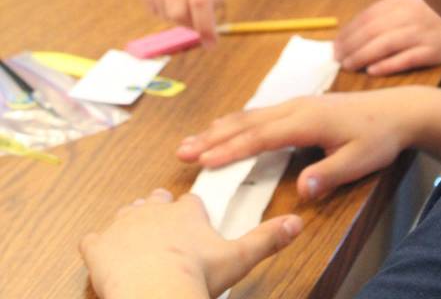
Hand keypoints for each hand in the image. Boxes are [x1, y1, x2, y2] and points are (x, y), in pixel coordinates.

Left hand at [80, 188, 301, 298]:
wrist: (155, 295)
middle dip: (159, 214)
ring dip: (129, 229)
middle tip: (164, 238)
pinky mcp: (98, 245)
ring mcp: (123, 225)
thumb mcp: (239, 258)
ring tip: (136, 249)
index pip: (189, 203)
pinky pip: (93, 241)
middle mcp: (154, 209)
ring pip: (125, 216)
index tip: (192, 228)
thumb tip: (297, 223)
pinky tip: (103, 262)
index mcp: (186, 211)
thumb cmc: (195, 276)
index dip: (190, 216)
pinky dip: (97, 250)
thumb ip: (268, 238)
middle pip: (156, 201)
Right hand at [136, 0, 233, 43]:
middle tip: (202, 22)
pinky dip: (165, 8)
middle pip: (177, 11)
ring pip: (163, 11)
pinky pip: (151, 5)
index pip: (199, 1)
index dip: (205, 27)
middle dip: (191, 25)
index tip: (212, 45)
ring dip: (179, 16)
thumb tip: (201, 25)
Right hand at [177, 89, 424, 199]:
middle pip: (247, 123)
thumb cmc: (378, 136)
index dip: (230, 150)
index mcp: (306, 120)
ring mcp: (297, 104)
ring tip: (193, 140)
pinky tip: (226, 126)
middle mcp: (296, 107)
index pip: (260, 137)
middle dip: (213, 137)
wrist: (398, 109)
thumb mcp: (360, 160)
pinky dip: (237, 121)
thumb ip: (330, 174)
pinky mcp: (300, 106)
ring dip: (220, 128)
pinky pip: (260, 113)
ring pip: (251, 115)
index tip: (203, 161)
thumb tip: (302, 190)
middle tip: (182, 150)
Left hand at [334, 0, 440, 74]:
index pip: (367, 16)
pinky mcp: (435, 50)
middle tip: (337, 58)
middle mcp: (409, 15)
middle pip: (372, 30)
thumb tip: (360, 28)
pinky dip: (388, 64)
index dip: (348, 31)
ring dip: (363, 55)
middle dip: (350, 45)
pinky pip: (407, 58)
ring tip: (348, 66)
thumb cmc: (440, 15)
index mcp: (401, 2)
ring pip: (385, 44)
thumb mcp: (414, 4)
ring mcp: (422, 33)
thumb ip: (391, 12)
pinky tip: (373, 71)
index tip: (336, 44)